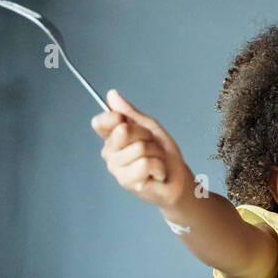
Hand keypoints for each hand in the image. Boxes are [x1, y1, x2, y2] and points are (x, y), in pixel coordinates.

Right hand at [91, 89, 194, 209]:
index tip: (127, 122)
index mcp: (112, 137)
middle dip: (146, 135)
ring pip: (138, 147)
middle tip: (152, 146)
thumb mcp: (149, 127)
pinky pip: (145, 163)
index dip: (115, 117)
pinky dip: (158, 166)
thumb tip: (111, 95)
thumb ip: (130, 113)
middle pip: (124, 130)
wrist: (177, 178)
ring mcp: (116, 168)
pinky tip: (156, 173)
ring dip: (155, 152)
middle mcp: (109, 153)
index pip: (100, 122)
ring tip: (156, 161)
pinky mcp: (126, 182)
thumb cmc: (163, 154)